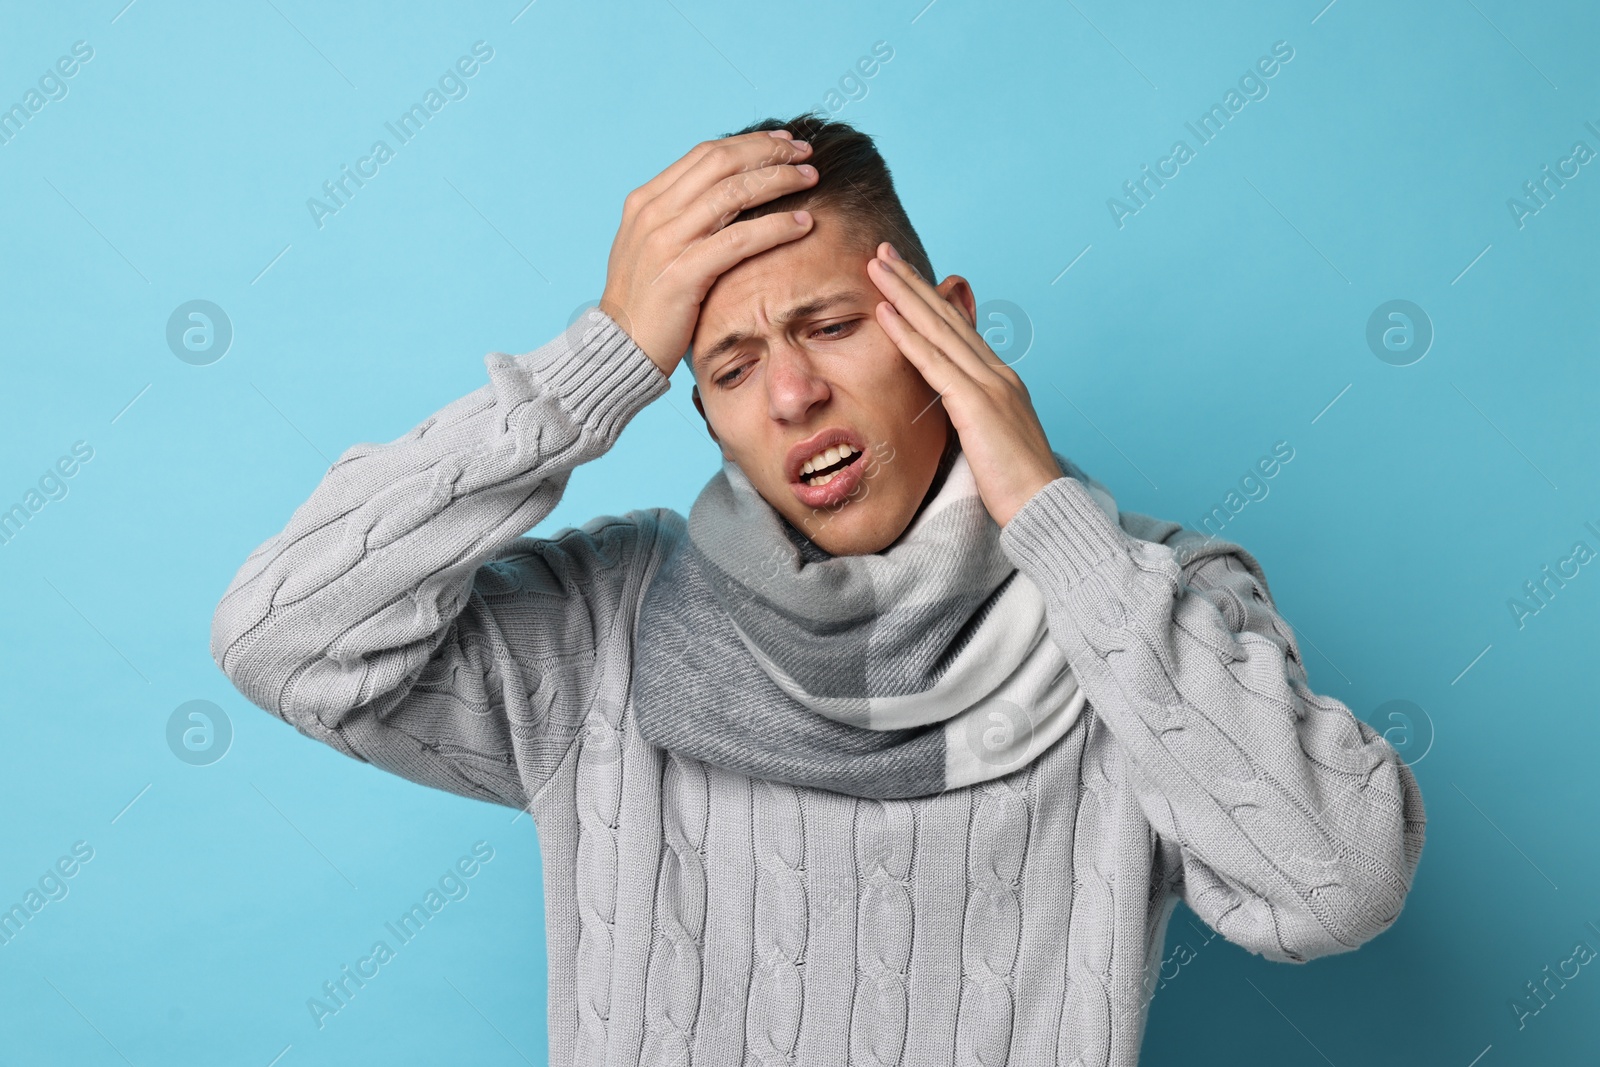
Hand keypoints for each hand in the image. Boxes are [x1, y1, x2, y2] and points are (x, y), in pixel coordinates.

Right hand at [598, 129, 818, 375]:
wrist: (619, 349)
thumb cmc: (645, 304)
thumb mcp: (653, 249)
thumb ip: (680, 220)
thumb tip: (723, 198)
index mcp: (646, 201)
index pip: (705, 154)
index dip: (749, 143)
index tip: (783, 143)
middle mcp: (653, 213)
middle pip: (721, 162)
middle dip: (769, 152)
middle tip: (805, 153)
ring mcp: (666, 241)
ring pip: (733, 192)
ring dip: (778, 180)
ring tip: (810, 179)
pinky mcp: (684, 273)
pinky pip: (739, 239)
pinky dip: (775, 227)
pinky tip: (802, 223)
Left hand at [866, 242, 1064, 528]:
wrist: (1044, 508)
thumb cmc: (1016, 485)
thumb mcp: (990, 440)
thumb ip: (970, 415)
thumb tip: (950, 409)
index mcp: (1000, 380)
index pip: (958, 330)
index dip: (929, 300)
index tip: (903, 276)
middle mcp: (996, 372)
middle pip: (946, 316)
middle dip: (912, 282)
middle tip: (883, 251)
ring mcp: (988, 384)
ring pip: (937, 329)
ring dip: (903, 293)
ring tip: (876, 265)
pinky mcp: (976, 404)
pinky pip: (933, 362)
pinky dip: (907, 334)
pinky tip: (885, 312)